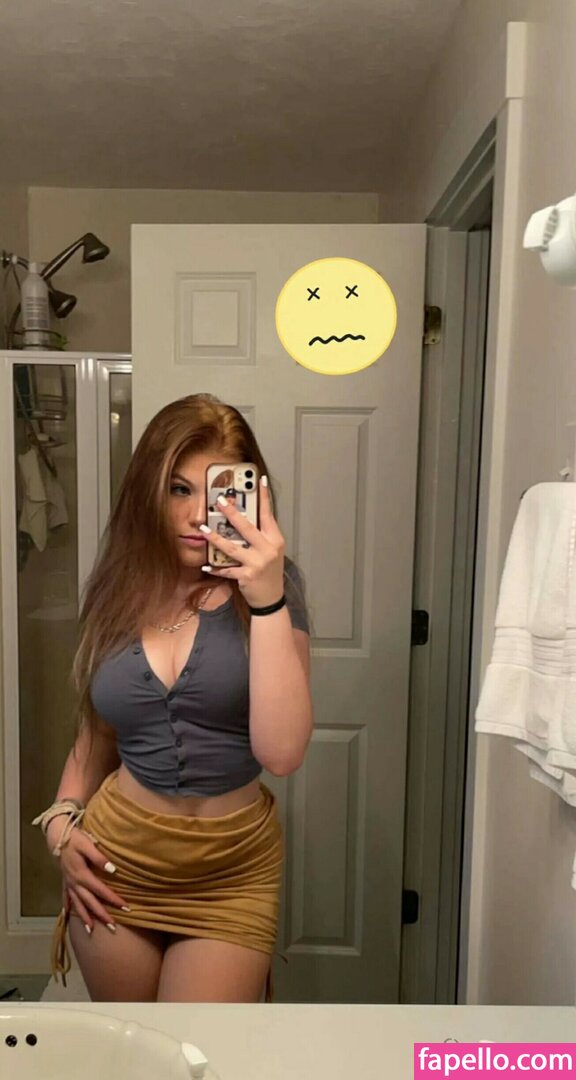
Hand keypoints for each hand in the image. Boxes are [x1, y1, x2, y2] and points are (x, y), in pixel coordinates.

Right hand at [46, 818, 129, 933]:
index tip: (125, 908)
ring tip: (91, 930)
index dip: (113, 899)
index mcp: (82, 875)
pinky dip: (67, 906)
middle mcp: (75, 883)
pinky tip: (67, 914)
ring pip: (77, 903)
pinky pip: (65, 897)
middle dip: (102, 915)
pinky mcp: (64, 880)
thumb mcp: (88, 845)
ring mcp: (68, 883)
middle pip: (90, 902)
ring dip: (84, 917)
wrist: (57, 835)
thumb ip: (99, 858)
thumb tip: (113, 870)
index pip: (101, 890)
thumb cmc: (75, 839)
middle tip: (113, 927)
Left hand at [200, 475, 284, 608]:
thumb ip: (260, 536)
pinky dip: (215, 568)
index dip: (264, 497)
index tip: (259, 480)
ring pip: (232, 548)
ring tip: (203, 529)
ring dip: (216, 538)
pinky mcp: (246, 577)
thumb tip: (241, 518)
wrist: (272, 598)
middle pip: (247, 527)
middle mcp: (268, 549)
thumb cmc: (269, 571)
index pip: (268, 514)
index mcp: (275, 539)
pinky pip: (227, 570)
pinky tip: (205, 565)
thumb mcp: (271, 551)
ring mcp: (257, 563)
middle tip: (220, 500)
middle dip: (232, 513)